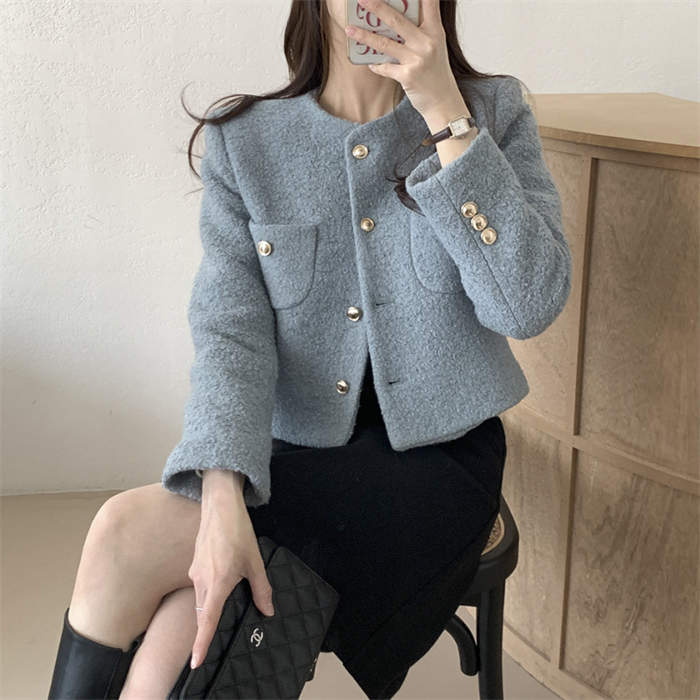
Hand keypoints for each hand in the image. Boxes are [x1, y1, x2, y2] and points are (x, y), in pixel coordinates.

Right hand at [187, 485, 274, 668]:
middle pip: (203, 612)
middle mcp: (201, 580)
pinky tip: (221, 582)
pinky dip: (208, 592)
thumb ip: (261, 589)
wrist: (220, 505)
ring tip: (225, 605)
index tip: (196, 661)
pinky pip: (200, 586)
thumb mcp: (255, 562)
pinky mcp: (195, 564)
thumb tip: (267, 610)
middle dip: (207, 628)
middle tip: (212, 642)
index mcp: (218, 582)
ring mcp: (195, 572)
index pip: (207, 620)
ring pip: (201, 599)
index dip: (202, 643)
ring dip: (209, 607)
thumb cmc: (238, 531)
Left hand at [345, 0, 468, 126]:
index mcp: (435, 31)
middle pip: (397, 20)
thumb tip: (394, 18)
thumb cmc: (436, 72)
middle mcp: (427, 43)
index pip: (430, 3)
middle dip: (377, 7)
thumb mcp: (435, 46)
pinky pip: (385, 67)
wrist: (443, 101)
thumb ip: (421, 30)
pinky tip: (370, 62)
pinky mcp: (407, 76)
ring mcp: (417, 59)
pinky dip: (376, 65)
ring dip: (364, 36)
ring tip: (349, 29)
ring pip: (385, 44)